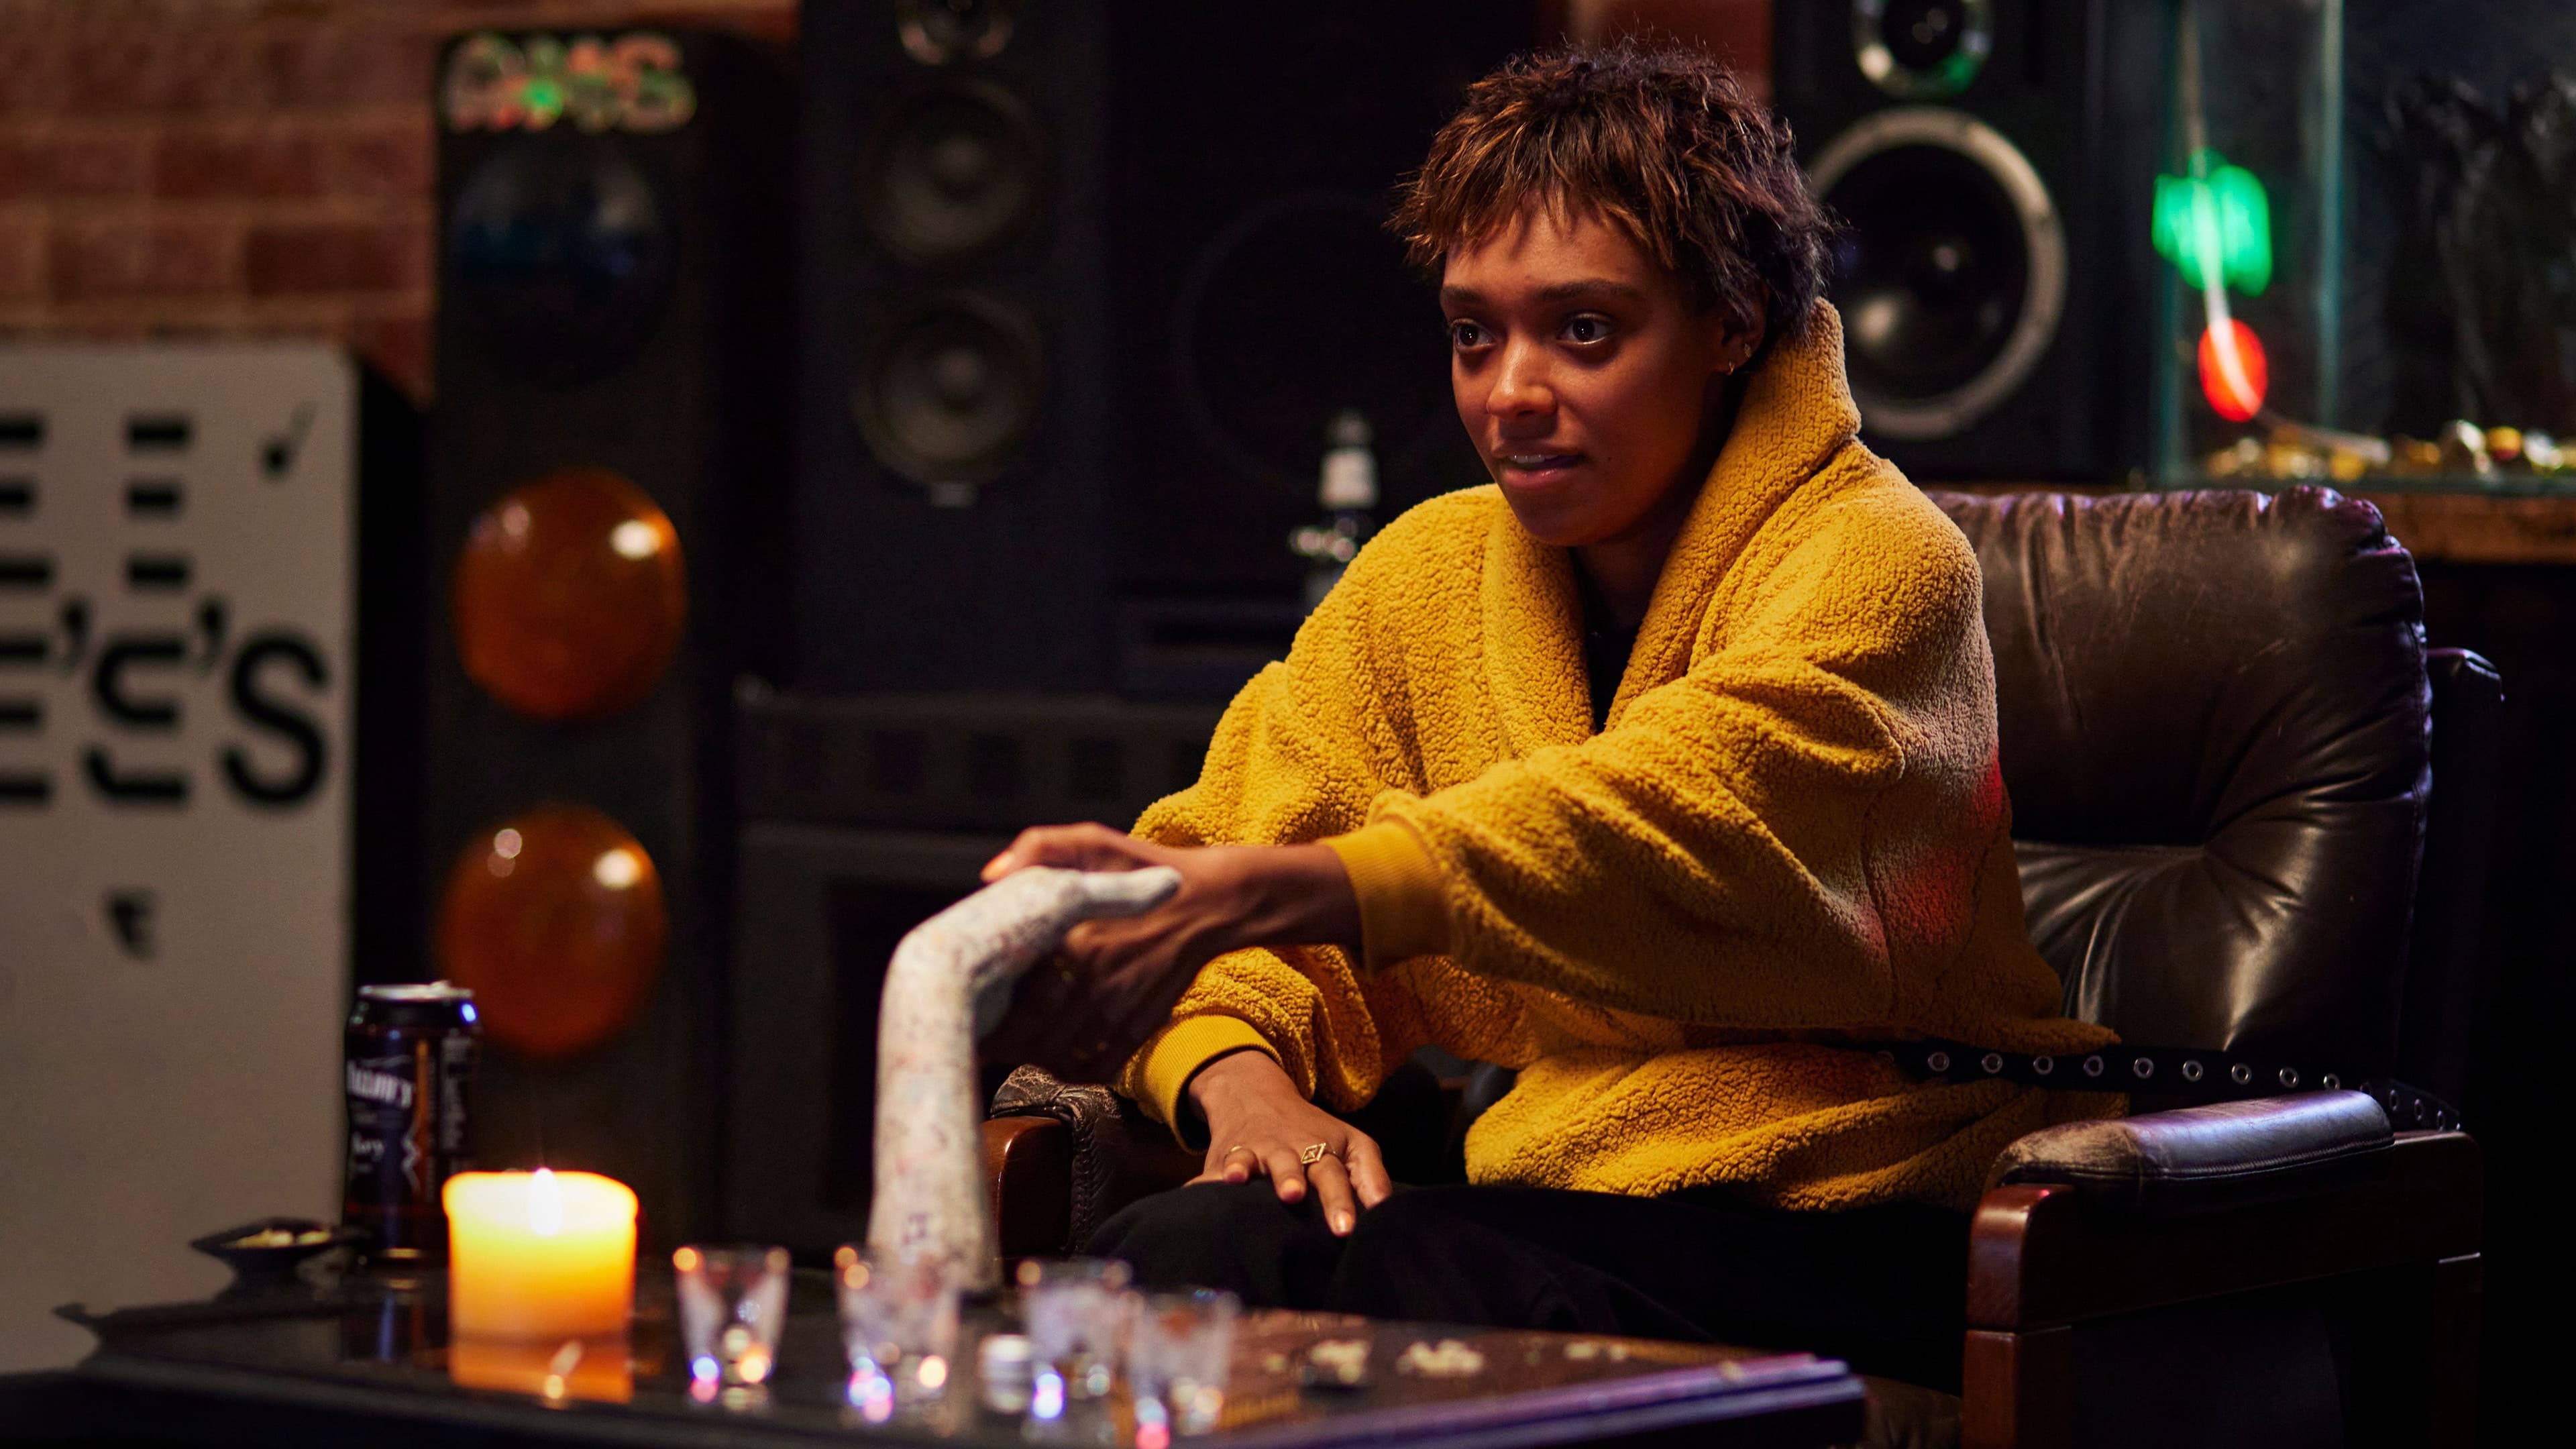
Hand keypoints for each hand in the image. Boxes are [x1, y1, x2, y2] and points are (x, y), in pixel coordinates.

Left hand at [977, 824, 1359, 1084]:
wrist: (1211, 901)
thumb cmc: (1142, 868)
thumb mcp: (1092, 840)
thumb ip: (1038, 847)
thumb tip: (990, 876)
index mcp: (1073, 933)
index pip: (1013, 983)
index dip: (982, 1001)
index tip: (964, 1003)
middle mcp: (1093, 977)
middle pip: (1029, 1030)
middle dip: (997, 1042)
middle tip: (978, 1038)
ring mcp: (1118, 1007)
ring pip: (1058, 1053)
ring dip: (1029, 1057)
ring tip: (1012, 1049)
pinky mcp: (1139, 1026)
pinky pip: (1096, 1065)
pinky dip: (1070, 1070)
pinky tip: (1057, 1057)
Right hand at [1187, 1049, 1390, 1236]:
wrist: (1257, 1095)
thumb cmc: (1315, 1132)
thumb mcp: (1352, 1143)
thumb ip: (1371, 1175)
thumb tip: (1385, 1210)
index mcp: (1321, 1150)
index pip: (1334, 1175)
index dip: (1339, 1201)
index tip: (1345, 1229)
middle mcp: (1286, 1150)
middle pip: (1291, 1165)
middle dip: (1291, 1179)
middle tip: (1293, 1196)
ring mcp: (1253, 1151)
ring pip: (1249, 1158)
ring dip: (1245, 1168)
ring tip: (1240, 1179)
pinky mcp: (1225, 1157)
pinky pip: (1211, 1170)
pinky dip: (1203, 1180)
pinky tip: (1194, 1191)